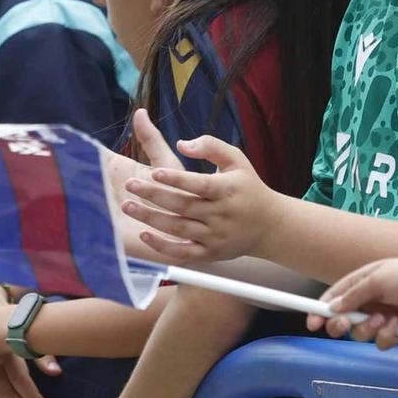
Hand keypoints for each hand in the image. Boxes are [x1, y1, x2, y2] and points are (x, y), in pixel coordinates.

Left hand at [119, 111, 279, 264]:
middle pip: (183, 206)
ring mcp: (215, 236)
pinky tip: (144, 235)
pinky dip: (163, 246)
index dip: (177, 180)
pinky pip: (183, 252)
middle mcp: (221, 214)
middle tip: (129, 185)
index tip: (154, 172)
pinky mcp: (210, 253)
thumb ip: (211, 146)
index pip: (199, 185)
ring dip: (151, 219)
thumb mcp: (237, 160)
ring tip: (127, 206)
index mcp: (227, 189)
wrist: (269, 226)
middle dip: (154, 196)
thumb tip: (182, 144)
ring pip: (178, 228)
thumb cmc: (248, 186)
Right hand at [312, 254, 397, 347]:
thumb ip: (354, 295)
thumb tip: (332, 308)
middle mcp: (369, 301)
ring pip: (361, 334)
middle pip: (343, 320)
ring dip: (370, 328)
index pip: (334, 297)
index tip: (311, 322)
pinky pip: (381, 342)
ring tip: (385, 319)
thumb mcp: (379, 279)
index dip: (320, 310)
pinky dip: (388, 336)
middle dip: (342, 325)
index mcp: (361, 282)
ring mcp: (382, 317)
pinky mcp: (396, 332)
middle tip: (345, 325)